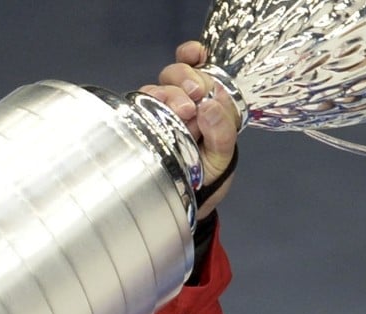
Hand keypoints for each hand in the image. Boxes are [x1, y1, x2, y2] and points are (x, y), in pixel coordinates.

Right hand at [139, 41, 239, 218]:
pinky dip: (149, 97)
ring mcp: (165, 113)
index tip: (197, 56)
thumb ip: (223, 134)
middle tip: (194, 98)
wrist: (187, 206)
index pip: (203, 68)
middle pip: (180, 73)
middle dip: (186, 78)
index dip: (197, 56)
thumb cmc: (208, 180)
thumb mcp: (223, 159)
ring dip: (169, 92)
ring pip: (160, 86)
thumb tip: (211, 105)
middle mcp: (188, 104)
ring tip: (180, 112)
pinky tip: (155, 102)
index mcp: (211, 105)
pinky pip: (142, 102)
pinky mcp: (146, 123)